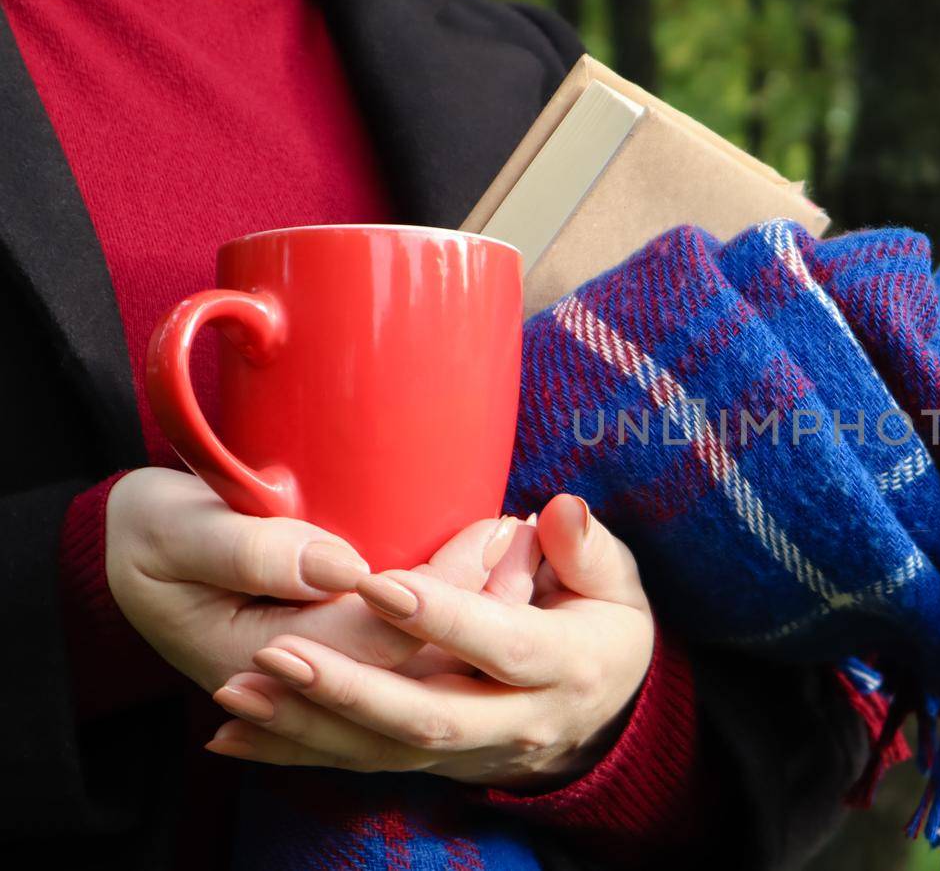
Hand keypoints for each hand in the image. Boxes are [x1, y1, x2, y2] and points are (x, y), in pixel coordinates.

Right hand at [106, 467, 522, 691]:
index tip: (491, 530)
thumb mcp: (172, 527)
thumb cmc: (148, 530)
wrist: (133, 552)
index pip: (374, 637)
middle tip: (527, 536)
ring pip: (424, 668)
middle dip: (482, 603)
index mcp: (257, 664)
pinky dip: (461, 623)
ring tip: (529, 552)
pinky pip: (415, 659)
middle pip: (413, 661)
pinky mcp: (339, 664)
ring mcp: (321, 682)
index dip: (440, 590)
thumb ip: (248, 547)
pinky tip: (506, 580)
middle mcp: (300, 689)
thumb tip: (340, 567)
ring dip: (482, 615)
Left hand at [205, 494, 655, 789]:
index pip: (500, 644)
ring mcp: (470, 752)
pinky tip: (231, 739)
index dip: (441, 617)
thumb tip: (559, 510)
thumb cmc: (603, 620)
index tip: (377, 583)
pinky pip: (359, 764)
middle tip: (278, 648)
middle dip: (349, 688)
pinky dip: (294, 753)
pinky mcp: (432, 763)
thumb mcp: (615, 580)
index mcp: (564, 665)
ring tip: (239, 691)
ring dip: (307, 725)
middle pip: (429, 714)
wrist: (605, 706)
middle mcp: (516, 722)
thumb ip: (587, 546)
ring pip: (383, 750)